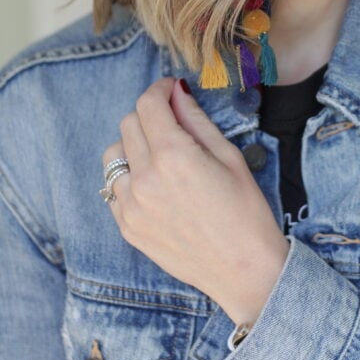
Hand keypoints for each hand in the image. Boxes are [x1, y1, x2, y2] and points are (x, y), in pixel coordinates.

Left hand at [102, 77, 288, 324]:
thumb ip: (196, 120)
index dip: (160, 90)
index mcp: (174, 156)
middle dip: (150, 115)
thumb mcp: (229, 157)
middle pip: (128, 124)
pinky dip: (129, 178)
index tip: (170, 90)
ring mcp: (130, 205)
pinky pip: (113, 188)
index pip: (148, 105)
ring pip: (114, 154)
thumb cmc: (246, 212)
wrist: (244, 270)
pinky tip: (155, 186)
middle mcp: (144, 179)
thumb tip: (177, 92)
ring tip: (161, 157)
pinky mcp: (126, 227)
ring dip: (134, 146)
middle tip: (173, 123)